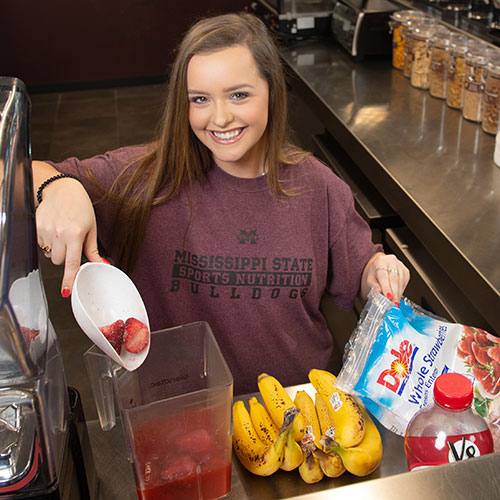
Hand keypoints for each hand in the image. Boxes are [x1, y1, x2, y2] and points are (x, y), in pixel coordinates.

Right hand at [34, 166, 103, 296]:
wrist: (61, 189)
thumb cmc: (80, 207)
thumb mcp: (91, 227)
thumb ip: (92, 249)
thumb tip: (101, 264)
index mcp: (75, 234)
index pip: (71, 263)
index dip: (69, 278)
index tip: (66, 291)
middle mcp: (59, 234)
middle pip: (58, 261)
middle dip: (65, 258)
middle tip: (71, 245)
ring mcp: (46, 231)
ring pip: (49, 255)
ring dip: (56, 251)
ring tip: (63, 235)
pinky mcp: (37, 227)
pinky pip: (42, 245)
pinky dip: (48, 243)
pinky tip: (55, 231)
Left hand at [360, 252, 409, 302]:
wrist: (380, 267)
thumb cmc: (375, 272)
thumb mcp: (370, 279)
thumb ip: (373, 285)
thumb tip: (378, 291)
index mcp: (381, 261)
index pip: (384, 275)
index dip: (386, 287)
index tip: (388, 297)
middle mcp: (392, 261)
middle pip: (394, 278)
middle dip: (394, 292)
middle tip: (393, 302)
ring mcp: (400, 266)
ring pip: (401, 281)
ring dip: (398, 293)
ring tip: (395, 301)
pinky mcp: (406, 271)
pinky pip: (404, 282)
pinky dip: (401, 291)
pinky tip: (397, 296)